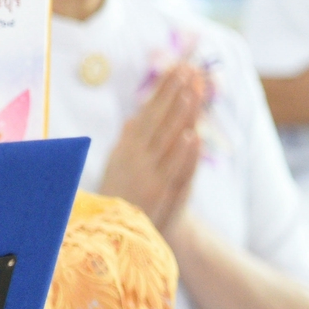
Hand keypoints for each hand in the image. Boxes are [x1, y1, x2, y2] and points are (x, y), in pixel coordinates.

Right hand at [96, 62, 205, 231]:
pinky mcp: (159, 194)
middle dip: (173, 93)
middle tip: (188, 68)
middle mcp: (136, 158)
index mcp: (127, 148)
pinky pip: (174, 170)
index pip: (149, 112)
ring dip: (180, 115)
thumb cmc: (119, 201)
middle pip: (159, 120)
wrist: (116, 240)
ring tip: (192, 91)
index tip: (177, 68)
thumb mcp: (117, 169)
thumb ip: (128, 143)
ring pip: (168, 139)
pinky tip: (192, 136)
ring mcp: (148, 175)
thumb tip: (134, 120)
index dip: (163, 90)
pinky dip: (183, 154)